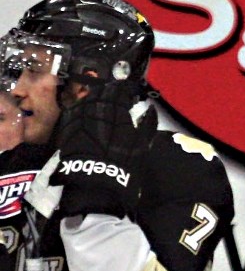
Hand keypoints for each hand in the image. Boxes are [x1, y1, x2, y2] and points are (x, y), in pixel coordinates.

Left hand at [52, 81, 156, 218]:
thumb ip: (147, 124)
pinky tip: (90, 118)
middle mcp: (94, 105)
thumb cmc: (123, 163)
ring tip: (105, 109)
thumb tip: (150, 109)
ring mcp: (78, 114)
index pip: (121, 89)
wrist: (95, 181)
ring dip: (97, 101)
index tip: (134, 93)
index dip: (128, 90)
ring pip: (87, 99)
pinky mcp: (67, 125)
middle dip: (111, 93)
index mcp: (115, 107)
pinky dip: (85, 111)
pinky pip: (77, 111)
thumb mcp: (142, 144)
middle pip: (102, 91)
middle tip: (119, 99)